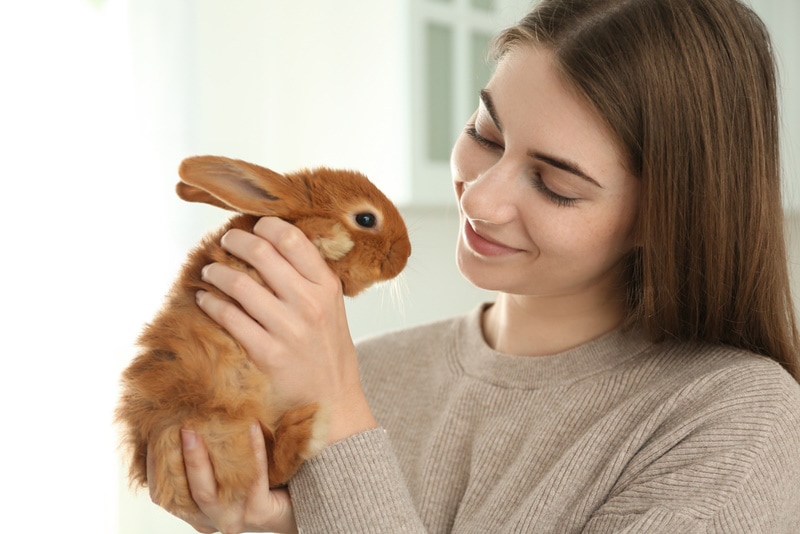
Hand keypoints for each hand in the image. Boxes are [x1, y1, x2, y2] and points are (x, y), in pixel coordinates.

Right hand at [147, 423, 296, 533]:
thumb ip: (210, 449)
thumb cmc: (265, 476)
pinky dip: (252, 450)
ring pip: (207, 491)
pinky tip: (253, 426)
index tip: (153, 430)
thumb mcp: (230, 464)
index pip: (163, 492)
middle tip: (179, 423)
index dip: (153, 463)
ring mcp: (233, 519)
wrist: (305, 500)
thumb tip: (188, 409)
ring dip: (202, 456)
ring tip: (203, 422)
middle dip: (176, 456)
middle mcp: (211, 518)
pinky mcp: (257, 514)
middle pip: (182, 489)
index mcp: (197, 508)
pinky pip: (251, 479)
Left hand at [196, 216, 376, 442]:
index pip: (292, 239)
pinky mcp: (268, 354)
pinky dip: (211, 303)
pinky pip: (229, 318)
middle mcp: (310, 304)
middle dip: (236, 241)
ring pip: (240, 284)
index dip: (266, 225)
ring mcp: (289, 330)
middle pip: (262, 254)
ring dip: (216, 272)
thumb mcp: (333, 308)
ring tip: (209, 270)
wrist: (334, 400)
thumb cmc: (329, 350)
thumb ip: (311, 278)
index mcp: (327, 287)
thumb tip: (276, 243)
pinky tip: (204, 300)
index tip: (254, 226)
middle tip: (226, 242)